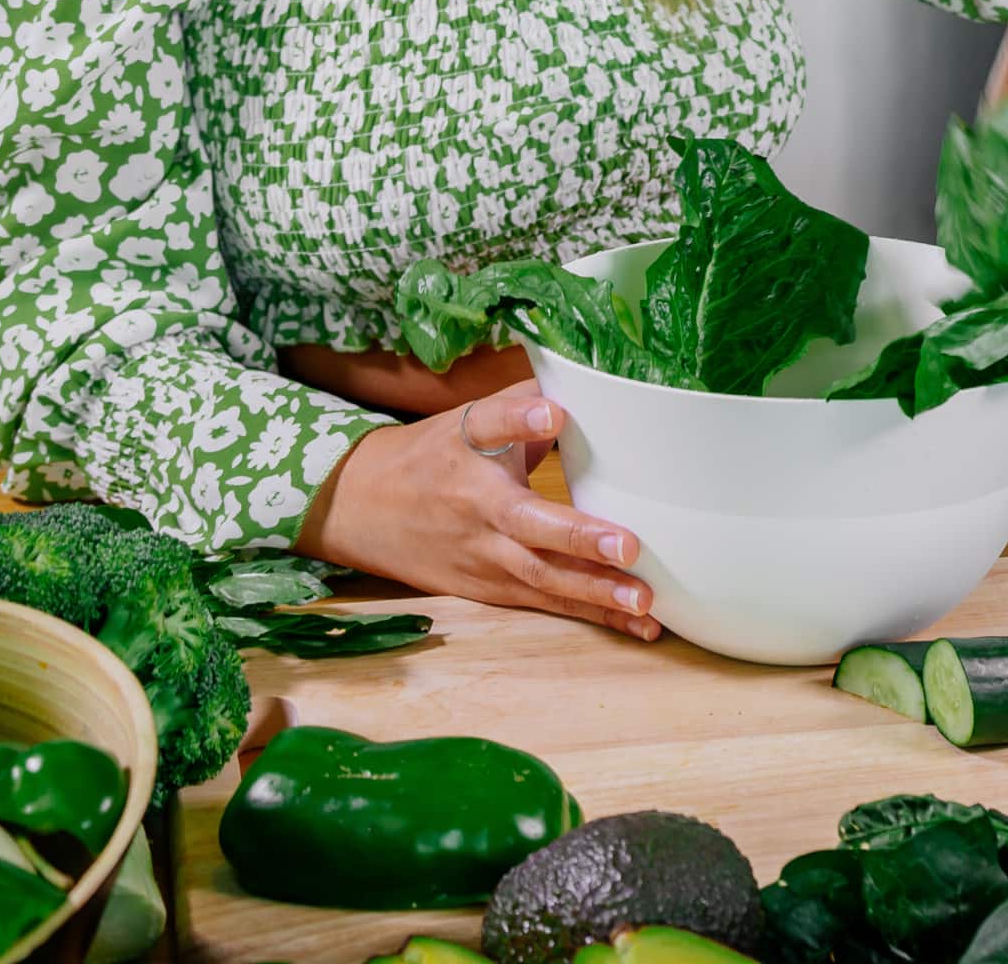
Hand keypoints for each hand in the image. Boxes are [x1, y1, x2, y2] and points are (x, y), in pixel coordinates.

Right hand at [293, 379, 661, 640]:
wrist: (363, 508)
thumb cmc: (432, 454)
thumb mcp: (466, 418)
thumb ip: (523, 400)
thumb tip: (581, 380)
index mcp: (468, 453)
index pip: (492, 426)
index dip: (522, 418)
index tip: (555, 411)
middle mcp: (476, 509)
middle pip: (528, 524)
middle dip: (578, 539)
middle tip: (629, 546)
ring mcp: (483, 557)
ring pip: (541, 578)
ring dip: (594, 594)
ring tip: (644, 602)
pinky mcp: (490, 590)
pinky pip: (544, 604)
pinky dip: (589, 615)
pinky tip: (634, 626)